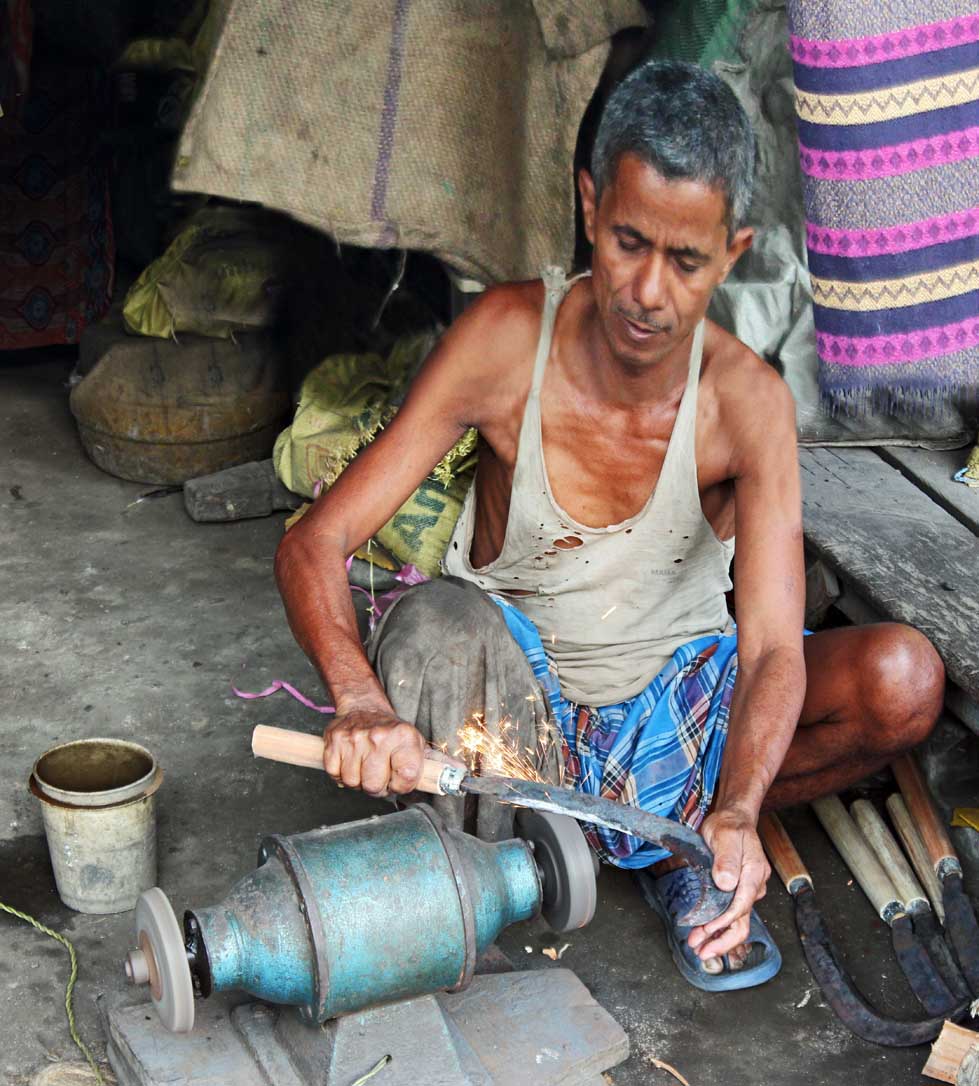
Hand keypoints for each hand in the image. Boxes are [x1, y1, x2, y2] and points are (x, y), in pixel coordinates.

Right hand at [323, 708, 426, 796]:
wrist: (363, 707)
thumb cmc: (390, 731)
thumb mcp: (415, 742)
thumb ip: (433, 762)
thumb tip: (454, 770)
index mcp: (404, 737)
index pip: (406, 778)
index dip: (401, 786)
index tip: (398, 780)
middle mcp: (379, 736)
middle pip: (374, 785)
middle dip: (376, 786)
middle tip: (378, 774)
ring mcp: (355, 738)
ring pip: (352, 782)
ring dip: (358, 780)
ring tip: (364, 766)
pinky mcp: (335, 740)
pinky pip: (334, 773)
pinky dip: (340, 773)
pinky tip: (351, 762)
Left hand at [687, 807, 770, 963]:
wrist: (734, 820)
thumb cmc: (729, 826)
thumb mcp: (725, 836)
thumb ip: (726, 859)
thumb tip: (726, 883)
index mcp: (754, 873)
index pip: (740, 906)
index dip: (722, 921)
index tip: (705, 930)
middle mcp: (754, 887)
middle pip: (742, 923)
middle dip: (721, 942)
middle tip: (700, 951)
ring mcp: (747, 891)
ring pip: (737, 923)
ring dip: (717, 938)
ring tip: (698, 947)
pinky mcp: (739, 892)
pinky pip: (732, 916)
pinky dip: (718, 928)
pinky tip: (705, 934)